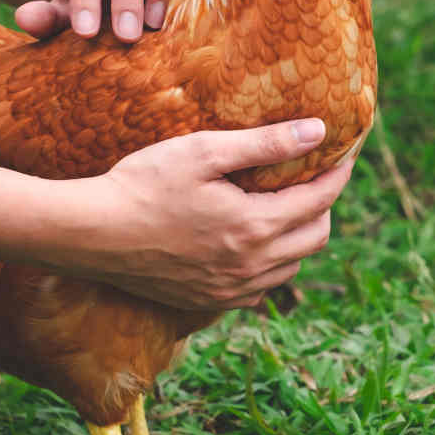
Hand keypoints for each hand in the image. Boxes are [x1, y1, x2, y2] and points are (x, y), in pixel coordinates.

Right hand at [70, 119, 354, 309]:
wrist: (92, 234)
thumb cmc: (143, 184)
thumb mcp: (203, 151)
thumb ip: (264, 144)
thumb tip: (318, 132)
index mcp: (254, 226)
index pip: (319, 200)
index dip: (336, 174)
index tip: (341, 155)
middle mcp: (250, 267)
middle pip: (315, 238)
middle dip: (322, 206)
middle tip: (310, 179)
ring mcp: (229, 290)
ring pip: (290, 267)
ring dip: (297, 238)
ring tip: (281, 208)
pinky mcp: (208, 302)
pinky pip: (259, 289)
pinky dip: (268, 265)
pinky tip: (249, 244)